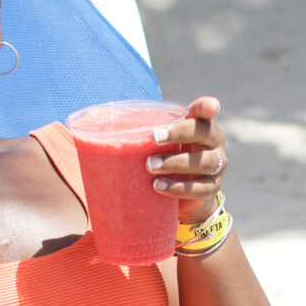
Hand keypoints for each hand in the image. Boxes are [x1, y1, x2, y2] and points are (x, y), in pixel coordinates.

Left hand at [147, 96, 225, 223]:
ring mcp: (216, 167)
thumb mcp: (158, 145)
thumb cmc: (167, 161)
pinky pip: (199, 188)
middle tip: (153, 137)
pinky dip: (177, 187)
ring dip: (175, 162)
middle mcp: (214, 144)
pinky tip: (158, 186)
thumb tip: (88, 120)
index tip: (209, 106)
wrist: (185, 198)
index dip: (207, 106)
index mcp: (200, 126)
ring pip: (203, 162)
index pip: (205, 112)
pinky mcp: (211, 190)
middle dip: (179, 133)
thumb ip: (139, 132)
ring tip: (149, 166)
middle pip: (205, 132)